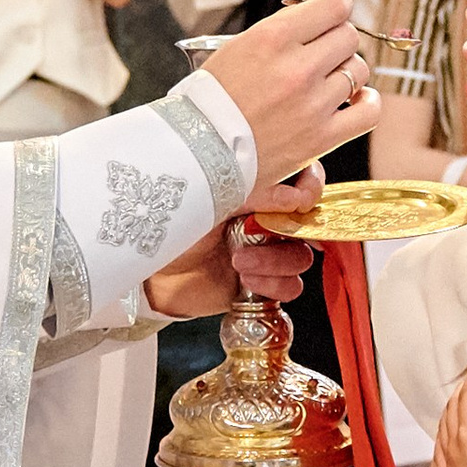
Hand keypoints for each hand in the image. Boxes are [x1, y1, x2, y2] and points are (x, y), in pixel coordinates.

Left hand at [145, 175, 322, 321]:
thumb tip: (297, 197)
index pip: (304, 180)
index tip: (300, 200)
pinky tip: (247, 281)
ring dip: (275, 262)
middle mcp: (267, 220)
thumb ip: (257, 193)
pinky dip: (274, 285)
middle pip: (308, 224)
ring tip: (239, 262)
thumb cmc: (174, 231)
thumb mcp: (212, 201)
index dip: (312, 188)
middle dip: (287, 233)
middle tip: (253, 233)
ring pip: (300, 258)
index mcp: (258, 191)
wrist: (154, 275)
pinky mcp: (263, 283)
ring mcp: (267, 252)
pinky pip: (290, 286)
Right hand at [194, 0, 366, 183]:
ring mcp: (313, 104)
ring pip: (358, 70)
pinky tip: (355, 100)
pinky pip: (368, 111)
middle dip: (337, 40)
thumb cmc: (214, 98)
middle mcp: (297, 68)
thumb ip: (283, 27)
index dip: (336, 6)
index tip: (331, 13)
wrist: (198, 151)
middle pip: (349, 36)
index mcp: (272, 38)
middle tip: (321, 52)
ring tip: (327, 81)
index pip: (334, 6)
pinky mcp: (321, 138)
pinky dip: (366, 102)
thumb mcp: (239, 46)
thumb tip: (325, 8)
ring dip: (346, 71)